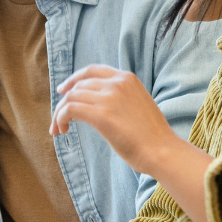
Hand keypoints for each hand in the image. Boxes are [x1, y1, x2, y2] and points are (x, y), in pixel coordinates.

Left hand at [50, 65, 179, 175]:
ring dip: (60, 113)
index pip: (92, 71)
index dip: (74, 79)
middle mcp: (117, 83)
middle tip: (59, 120)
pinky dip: (60, 118)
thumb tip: (98, 105)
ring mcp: (109, 98)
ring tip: (59, 129)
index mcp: (127, 78)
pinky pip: (70, 109)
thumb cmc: (153, 136)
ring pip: (71, 97)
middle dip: (64, 102)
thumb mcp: (138, 105)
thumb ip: (120, 98)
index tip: (63, 90)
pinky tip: (62, 130)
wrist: (163, 151)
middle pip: (78, 85)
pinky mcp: (101, 115)